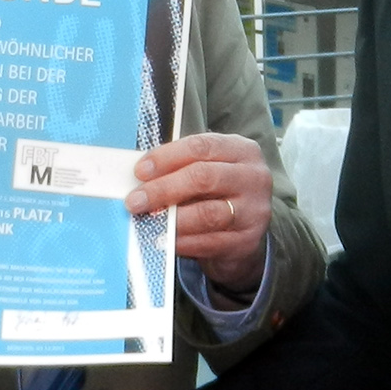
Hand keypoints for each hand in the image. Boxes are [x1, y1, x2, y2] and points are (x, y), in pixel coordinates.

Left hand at [125, 132, 270, 291]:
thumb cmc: (218, 192)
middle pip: (203, 177)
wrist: (246, 229)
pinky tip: (163, 240)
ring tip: (148, 220)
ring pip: (207, 214)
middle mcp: (253, 177)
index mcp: (242, 150)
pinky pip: (209, 242)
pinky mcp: (248, 240)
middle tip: (136, 200)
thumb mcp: (209, 169)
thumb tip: (140, 177)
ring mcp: (254, 210)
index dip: (166, 157)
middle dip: (163, 189)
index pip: (201, 147)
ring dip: (171, 219)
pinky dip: (182, 242)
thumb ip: (181, 167)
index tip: (140, 171)